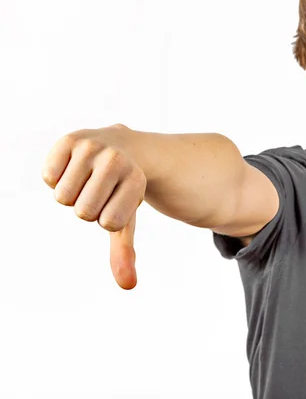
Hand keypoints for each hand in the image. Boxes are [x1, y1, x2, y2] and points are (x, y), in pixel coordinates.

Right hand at [42, 124, 145, 289]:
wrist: (121, 146)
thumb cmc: (121, 190)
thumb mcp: (126, 218)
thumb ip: (125, 251)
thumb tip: (128, 285)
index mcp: (136, 180)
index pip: (109, 222)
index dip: (107, 218)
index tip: (117, 202)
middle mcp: (116, 161)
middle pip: (83, 211)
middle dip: (87, 207)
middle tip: (100, 190)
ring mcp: (93, 147)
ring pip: (63, 196)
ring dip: (71, 193)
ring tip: (88, 178)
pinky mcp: (69, 140)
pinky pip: (48, 176)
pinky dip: (56, 176)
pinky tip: (74, 166)